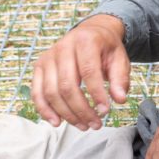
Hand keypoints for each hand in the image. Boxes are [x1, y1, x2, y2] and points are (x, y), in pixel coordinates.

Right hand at [32, 14, 129, 129]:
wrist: (90, 33)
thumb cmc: (106, 48)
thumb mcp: (120, 59)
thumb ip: (120, 79)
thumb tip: (119, 99)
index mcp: (85, 41)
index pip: (88, 71)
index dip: (96, 94)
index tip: (105, 111)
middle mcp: (63, 47)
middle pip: (67, 85)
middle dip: (81, 110)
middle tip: (95, 124)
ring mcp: (48, 57)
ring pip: (52, 92)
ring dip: (66, 114)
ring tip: (83, 126)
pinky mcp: (39, 66)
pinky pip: (37, 92)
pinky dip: (45, 110)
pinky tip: (57, 122)